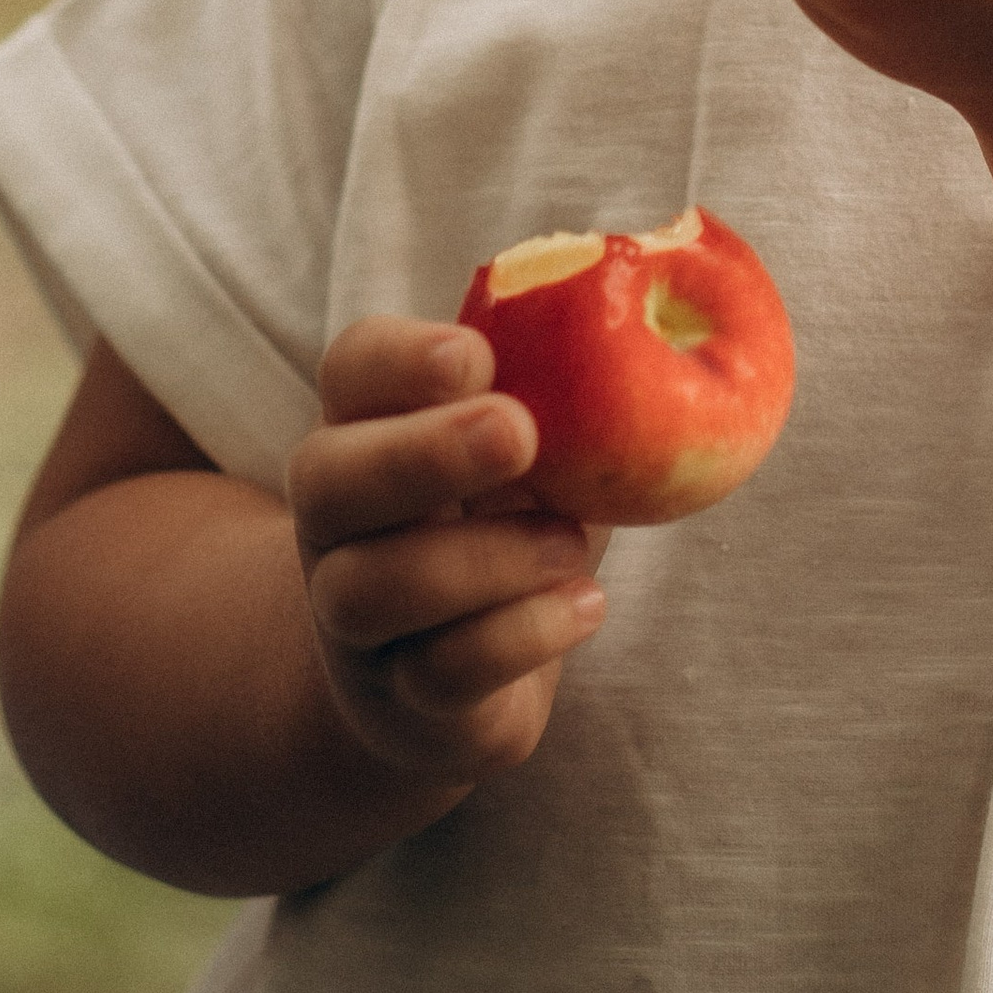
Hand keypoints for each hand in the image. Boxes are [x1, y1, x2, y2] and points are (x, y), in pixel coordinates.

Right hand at [286, 317, 610, 793]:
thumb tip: (667, 290)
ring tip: (571, 541)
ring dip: (488, 559)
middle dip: (421, 452)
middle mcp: (339, 522)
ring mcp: (354, 620)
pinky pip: (441, 672)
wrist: (449, 683)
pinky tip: (585, 605)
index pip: (350, 368)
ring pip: (373, 588)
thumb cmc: (509, 522)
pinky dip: (524, 634)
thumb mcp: (535, 447)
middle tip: (517, 432)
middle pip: (325, 478)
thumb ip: (561, 386)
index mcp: (370, 430)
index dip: (399, 357)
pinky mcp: (404, 701)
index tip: (476, 355)